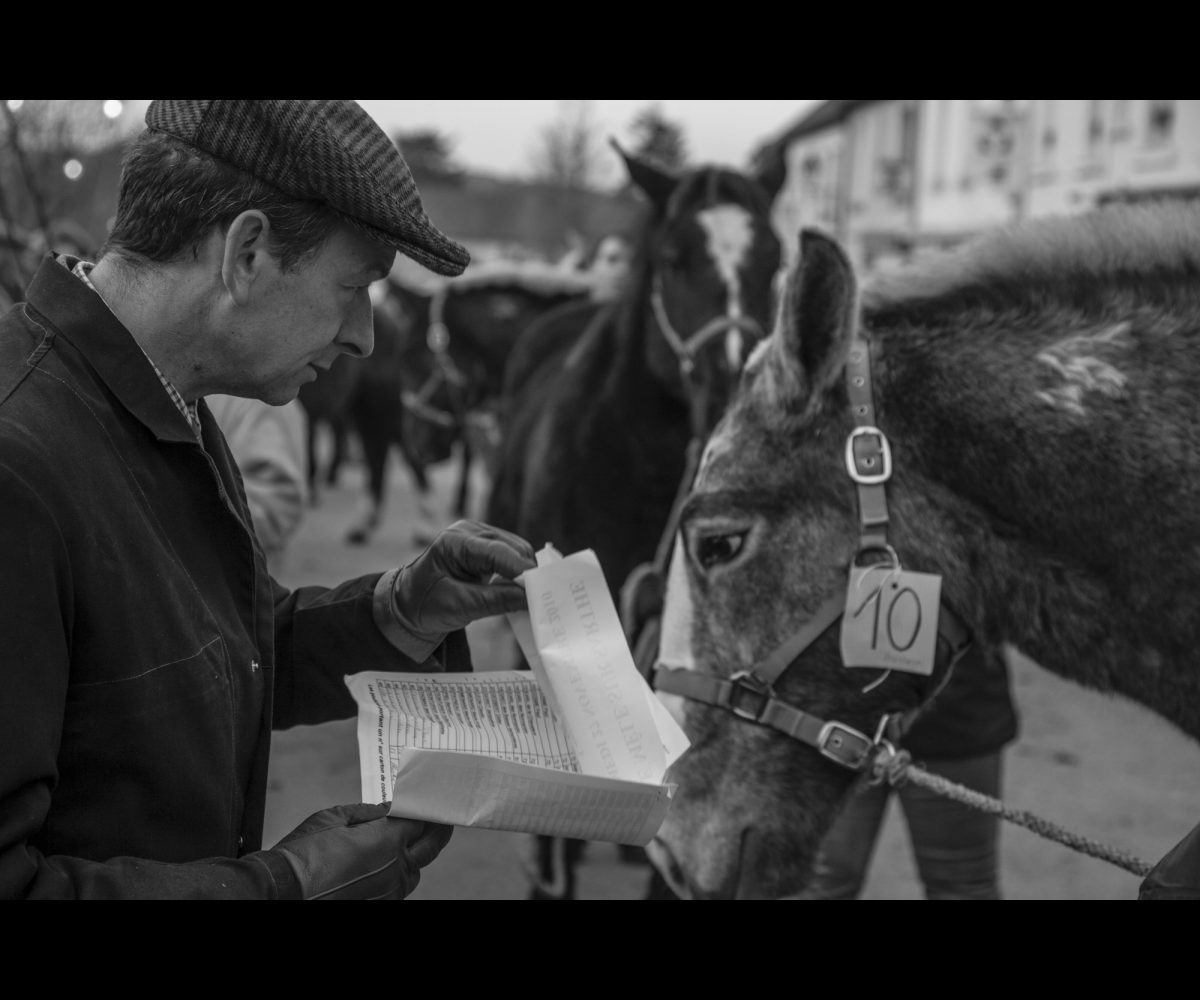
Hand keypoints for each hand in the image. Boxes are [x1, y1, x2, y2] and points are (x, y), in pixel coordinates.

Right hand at [273, 802, 452, 899]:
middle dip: (438, 832)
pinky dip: (398, 876)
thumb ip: (367, 812)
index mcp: (387, 840)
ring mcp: (387, 892)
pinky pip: (397, 890)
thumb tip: (387, 809)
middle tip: (443, 822)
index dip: (427, 811)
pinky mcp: (378, 904)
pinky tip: (389, 867)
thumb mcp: (333, 817)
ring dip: (416, 856)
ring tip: (414, 843)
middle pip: (429, 848)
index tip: (434, 804)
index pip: (421, 822)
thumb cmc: (303, 852)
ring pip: (414, 873)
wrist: (281, 891)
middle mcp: (395, 868)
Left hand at [391, 519, 535, 642]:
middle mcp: (469, 531)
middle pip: (512, 547)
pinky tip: (521, 589)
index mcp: (455, 541)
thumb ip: (498, 601)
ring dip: (525, 573)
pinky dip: (518, 572)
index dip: (522, 571)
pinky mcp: (484, 546)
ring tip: (531, 597)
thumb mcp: (460, 607)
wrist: (407, 606)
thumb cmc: (425, 605)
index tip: (541, 591)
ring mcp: (477, 535)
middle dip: (527, 573)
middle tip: (541, 599)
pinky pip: (511, 555)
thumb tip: (532, 599)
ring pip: (517, 550)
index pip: (498, 552)